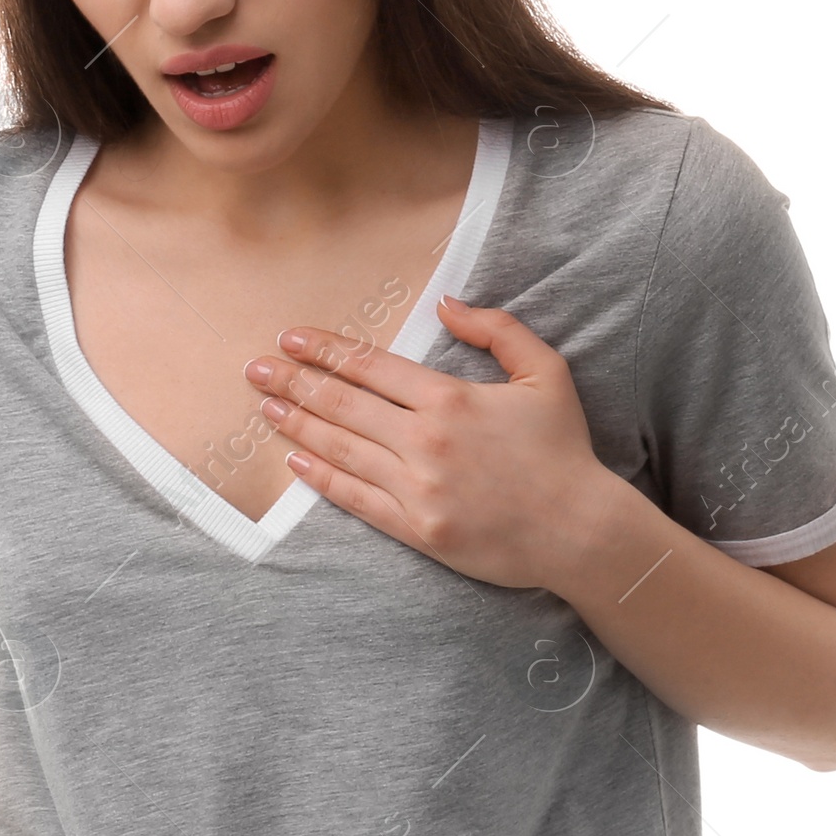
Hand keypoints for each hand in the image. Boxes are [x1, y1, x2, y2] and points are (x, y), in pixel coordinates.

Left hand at [242, 296, 617, 593]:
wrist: (580, 531)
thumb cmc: (563, 450)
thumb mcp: (546, 373)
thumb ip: (497, 330)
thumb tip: (445, 304)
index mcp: (451, 399)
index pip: (371, 366)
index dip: (326, 350)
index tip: (292, 339)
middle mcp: (426, 440)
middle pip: (343, 404)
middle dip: (293, 382)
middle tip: (256, 370)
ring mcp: (417, 488)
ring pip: (341, 449)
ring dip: (298, 426)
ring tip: (266, 409)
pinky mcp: (417, 529)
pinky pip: (356, 498)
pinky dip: (322, 478)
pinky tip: (296, 462)